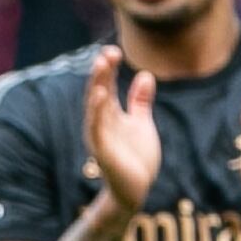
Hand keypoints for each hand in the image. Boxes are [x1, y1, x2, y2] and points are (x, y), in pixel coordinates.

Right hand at [83, 46, 161, 214]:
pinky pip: (97, 127)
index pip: (106, 86)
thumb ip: (140, 101)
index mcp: (109, 115)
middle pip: (99, 91)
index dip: (109, 68)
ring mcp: (99, 135)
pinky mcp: (102, 150)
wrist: (135, 189)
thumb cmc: (135, 158)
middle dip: (102, 72)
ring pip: (95, 106)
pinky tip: (99, 95)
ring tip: (101, 65)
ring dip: (97, 84)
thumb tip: (145, 74)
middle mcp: (100, 122)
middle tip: (106, 52)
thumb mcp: (141, 123)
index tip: (113, 50)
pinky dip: (96, 111)